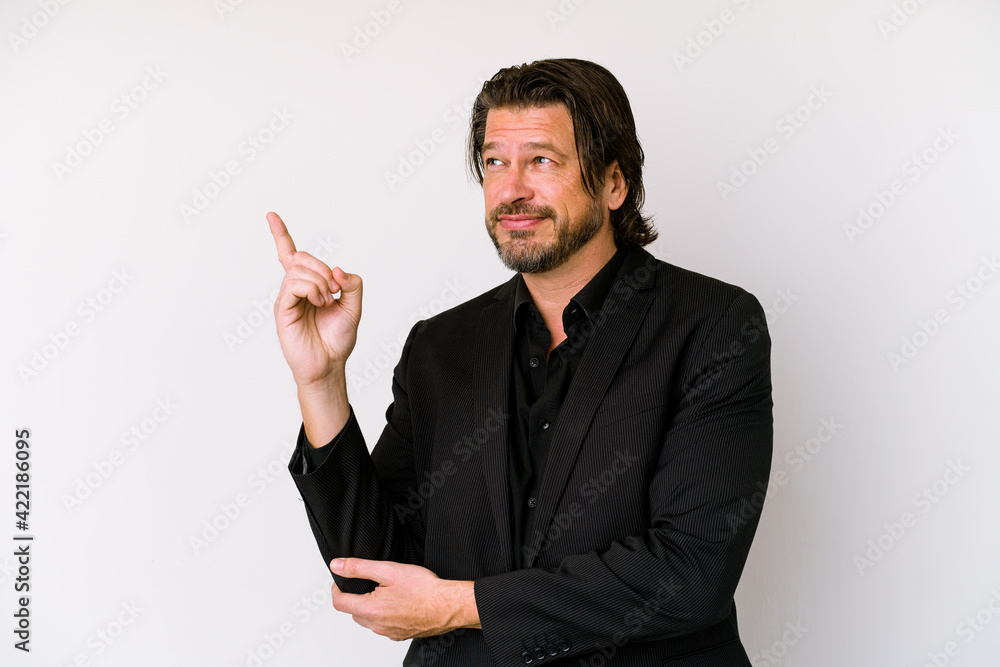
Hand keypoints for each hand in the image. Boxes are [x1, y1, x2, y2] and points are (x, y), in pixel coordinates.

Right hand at [267, 211, 361, 387]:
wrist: (329, 364)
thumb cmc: (337, 338)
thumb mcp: (354, 307)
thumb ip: (352, 285)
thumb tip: (337, 269)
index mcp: (309, 285)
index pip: (291, 255)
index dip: (281, 235)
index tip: (271, 215)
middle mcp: (295, 289)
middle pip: (301, 257)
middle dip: (322, 267)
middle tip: (335, 290)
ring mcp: (287, 298)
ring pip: (299, 270)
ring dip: (320, 281)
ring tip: (326, 301)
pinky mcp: (283, 309)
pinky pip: (294, 285)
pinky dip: (312, 289)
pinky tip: (319, 302)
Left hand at [329, 558, 479, 640]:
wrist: (448, 605)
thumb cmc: (424, 589)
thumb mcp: (388, 570)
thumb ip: (359, 567)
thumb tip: (337, 565)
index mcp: (370, 609)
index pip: (339, 602)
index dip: (337, 588)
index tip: (341, 580)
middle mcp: (377, 625)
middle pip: (353, 612)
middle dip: (354, 597)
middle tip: (366, 582)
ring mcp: (389, 632)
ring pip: (369, 620)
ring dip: (370, 607)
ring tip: (385, 591)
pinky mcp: (400, 635)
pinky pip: (384, 626)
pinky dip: (385, 615)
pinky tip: (398, 603)